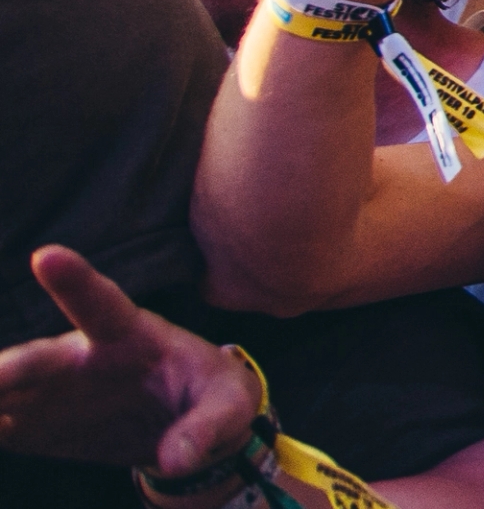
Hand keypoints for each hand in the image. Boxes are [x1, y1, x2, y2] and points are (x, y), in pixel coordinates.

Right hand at [0, 246, 261, 474]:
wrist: (190, 427)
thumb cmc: (213, 396)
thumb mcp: (229, 404)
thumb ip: (208, 425)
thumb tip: (177, 459)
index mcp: (131, 334)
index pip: (103, 302)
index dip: (74, 279)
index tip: (46, 256)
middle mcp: (82, 356)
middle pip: (39, 359)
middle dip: (8, 369)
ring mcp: (55, 390)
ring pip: (8, 390)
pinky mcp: (39, 422)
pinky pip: (3, 424)